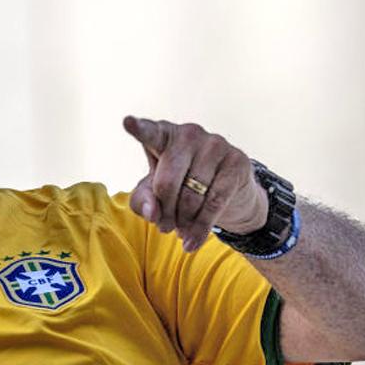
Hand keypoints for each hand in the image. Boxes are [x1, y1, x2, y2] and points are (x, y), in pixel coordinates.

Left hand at [123, 116, 267, 251]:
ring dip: (182, 223)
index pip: (150, 133)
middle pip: (166, 183)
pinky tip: (192, 243)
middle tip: (164, 227)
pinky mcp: (237, 162)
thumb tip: (153, 213)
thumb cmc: (180, 188)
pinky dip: (200, 229)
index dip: (139, 128)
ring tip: (180, 230)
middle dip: (164, 212)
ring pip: (191, 196)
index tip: (127, 122)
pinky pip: (214, 203)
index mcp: (164, 135)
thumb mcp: (153, 194)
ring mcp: (215, 144)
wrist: (227, 194)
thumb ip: (143, 201)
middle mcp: (190, 134)